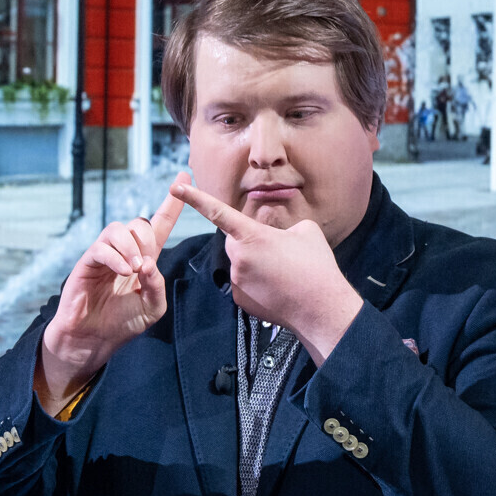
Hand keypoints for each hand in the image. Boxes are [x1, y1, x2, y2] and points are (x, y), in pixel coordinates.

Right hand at [37, 172, 189, 407]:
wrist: (93, 340)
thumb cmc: (122, 325)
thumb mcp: (152, 308)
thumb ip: (158, 285)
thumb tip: (148, 263)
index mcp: (143, 260)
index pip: (159, 224)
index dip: (172, 204)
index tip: (184, 177)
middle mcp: (123, 253)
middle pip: (137, 223)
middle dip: (145, 236)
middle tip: (145, 264)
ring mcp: (104, 256)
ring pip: (117, 229)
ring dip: (130, 246)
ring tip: (134, 269)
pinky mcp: (87, 263)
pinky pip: (101, 247)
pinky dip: (115, 257)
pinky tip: (123, 272)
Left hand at [169, 179, 362, 365]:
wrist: (321, 308)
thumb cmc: (317, 267)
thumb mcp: (307, 231)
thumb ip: (286, 225)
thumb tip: (280, 232)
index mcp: (252, 236)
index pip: (218, 212)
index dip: (195, 198)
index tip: (174, 187)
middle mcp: (238, 257)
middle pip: (234, 241)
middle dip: (249, 241)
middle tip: (276, 250)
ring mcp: (237, 280)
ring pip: (239, 262)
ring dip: (255, 262)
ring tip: (282, 271)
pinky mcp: (239, 299)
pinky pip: (243, 283)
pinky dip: (256, 282)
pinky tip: (277, 287)